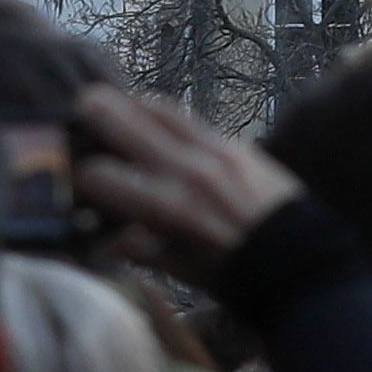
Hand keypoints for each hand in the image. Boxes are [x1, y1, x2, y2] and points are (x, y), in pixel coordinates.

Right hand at [71, 81, 299, 273]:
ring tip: (109, 100)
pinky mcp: (235, 143)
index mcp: (168, 208)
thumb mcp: (179, 270)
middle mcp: (186, 170)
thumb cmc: (234, 271)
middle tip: (77, 108)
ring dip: (130, 102)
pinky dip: (164, 111)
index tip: (72, 176)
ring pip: (160, 110)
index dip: (79, 176)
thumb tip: (103, 238)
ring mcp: (213, 150)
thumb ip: (138, 250)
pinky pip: (190, 118)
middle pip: (126, 124)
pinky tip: (151, 111)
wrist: (298, 255)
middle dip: (94, 114)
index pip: (104, 178)